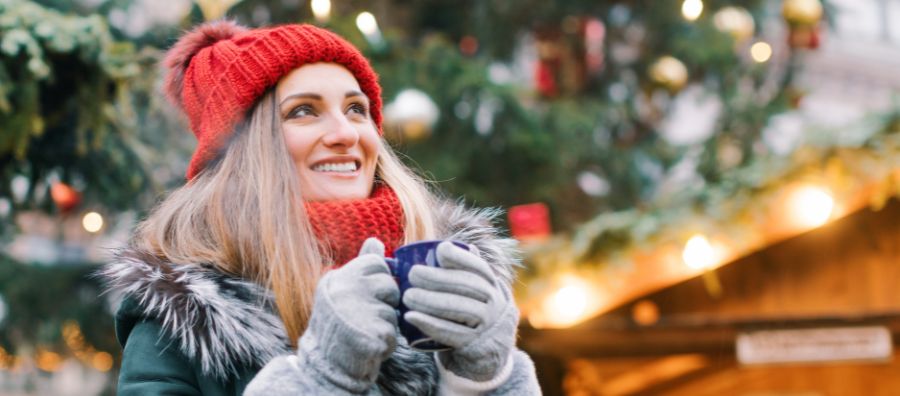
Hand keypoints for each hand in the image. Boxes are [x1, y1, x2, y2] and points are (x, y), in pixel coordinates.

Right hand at [298, 238, 399, 390]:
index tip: (366, 293)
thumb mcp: (344, 287)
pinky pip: (394, 331)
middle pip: (389, 285)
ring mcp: (360, 311)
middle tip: (365, 313)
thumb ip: (361, 264)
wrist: (326, 360)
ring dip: (386, 321)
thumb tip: (375, 240)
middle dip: (385, 301)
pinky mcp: (373, 333)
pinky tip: (369, 341)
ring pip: (393, 309)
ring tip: (365, 328)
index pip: (377, 263)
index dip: (378, 279)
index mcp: (340, 277)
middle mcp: (348, 290)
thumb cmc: (338, 320)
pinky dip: (386, 340)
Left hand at [403, 241, 518, 380]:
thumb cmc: (469, 308)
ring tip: (407, 296)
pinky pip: (451, 333)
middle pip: (466, 285)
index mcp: (489, 282)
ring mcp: (485, 322)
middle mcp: (492, 300)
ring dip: (430, 300)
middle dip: (437, 277)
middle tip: (412, 274)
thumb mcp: (472, 288)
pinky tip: (411, 317)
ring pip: (459, 308)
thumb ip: (459, 269)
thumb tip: (434, 247)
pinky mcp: (473, 343)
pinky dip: (429, 324)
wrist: (486, 346)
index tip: (440, 251)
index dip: (460, 256)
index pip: (477, 266)